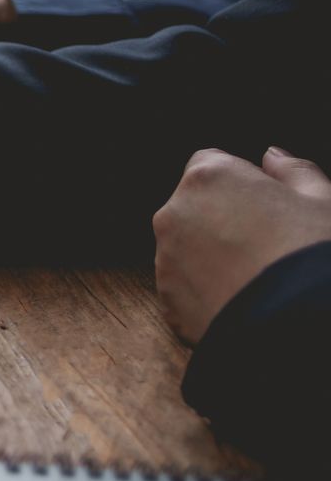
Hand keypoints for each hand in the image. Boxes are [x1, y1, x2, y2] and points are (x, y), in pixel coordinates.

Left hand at [152, 148, 330, 343]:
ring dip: (211, 254)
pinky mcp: (167, 301)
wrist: (299, 324)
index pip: (211, 163)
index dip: (241, 182)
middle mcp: (174, 214)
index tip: (267, 203)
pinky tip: (242, 298)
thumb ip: (293, 170)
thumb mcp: (323, 200)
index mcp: (208, 178)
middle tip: (268, 243)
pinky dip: (206, 291)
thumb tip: (272, 156)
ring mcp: (165, 260)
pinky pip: (185, 287)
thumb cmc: (311, 256)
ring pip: (187, 247)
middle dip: (223, 217)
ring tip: (257, 274)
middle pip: (195, 206)